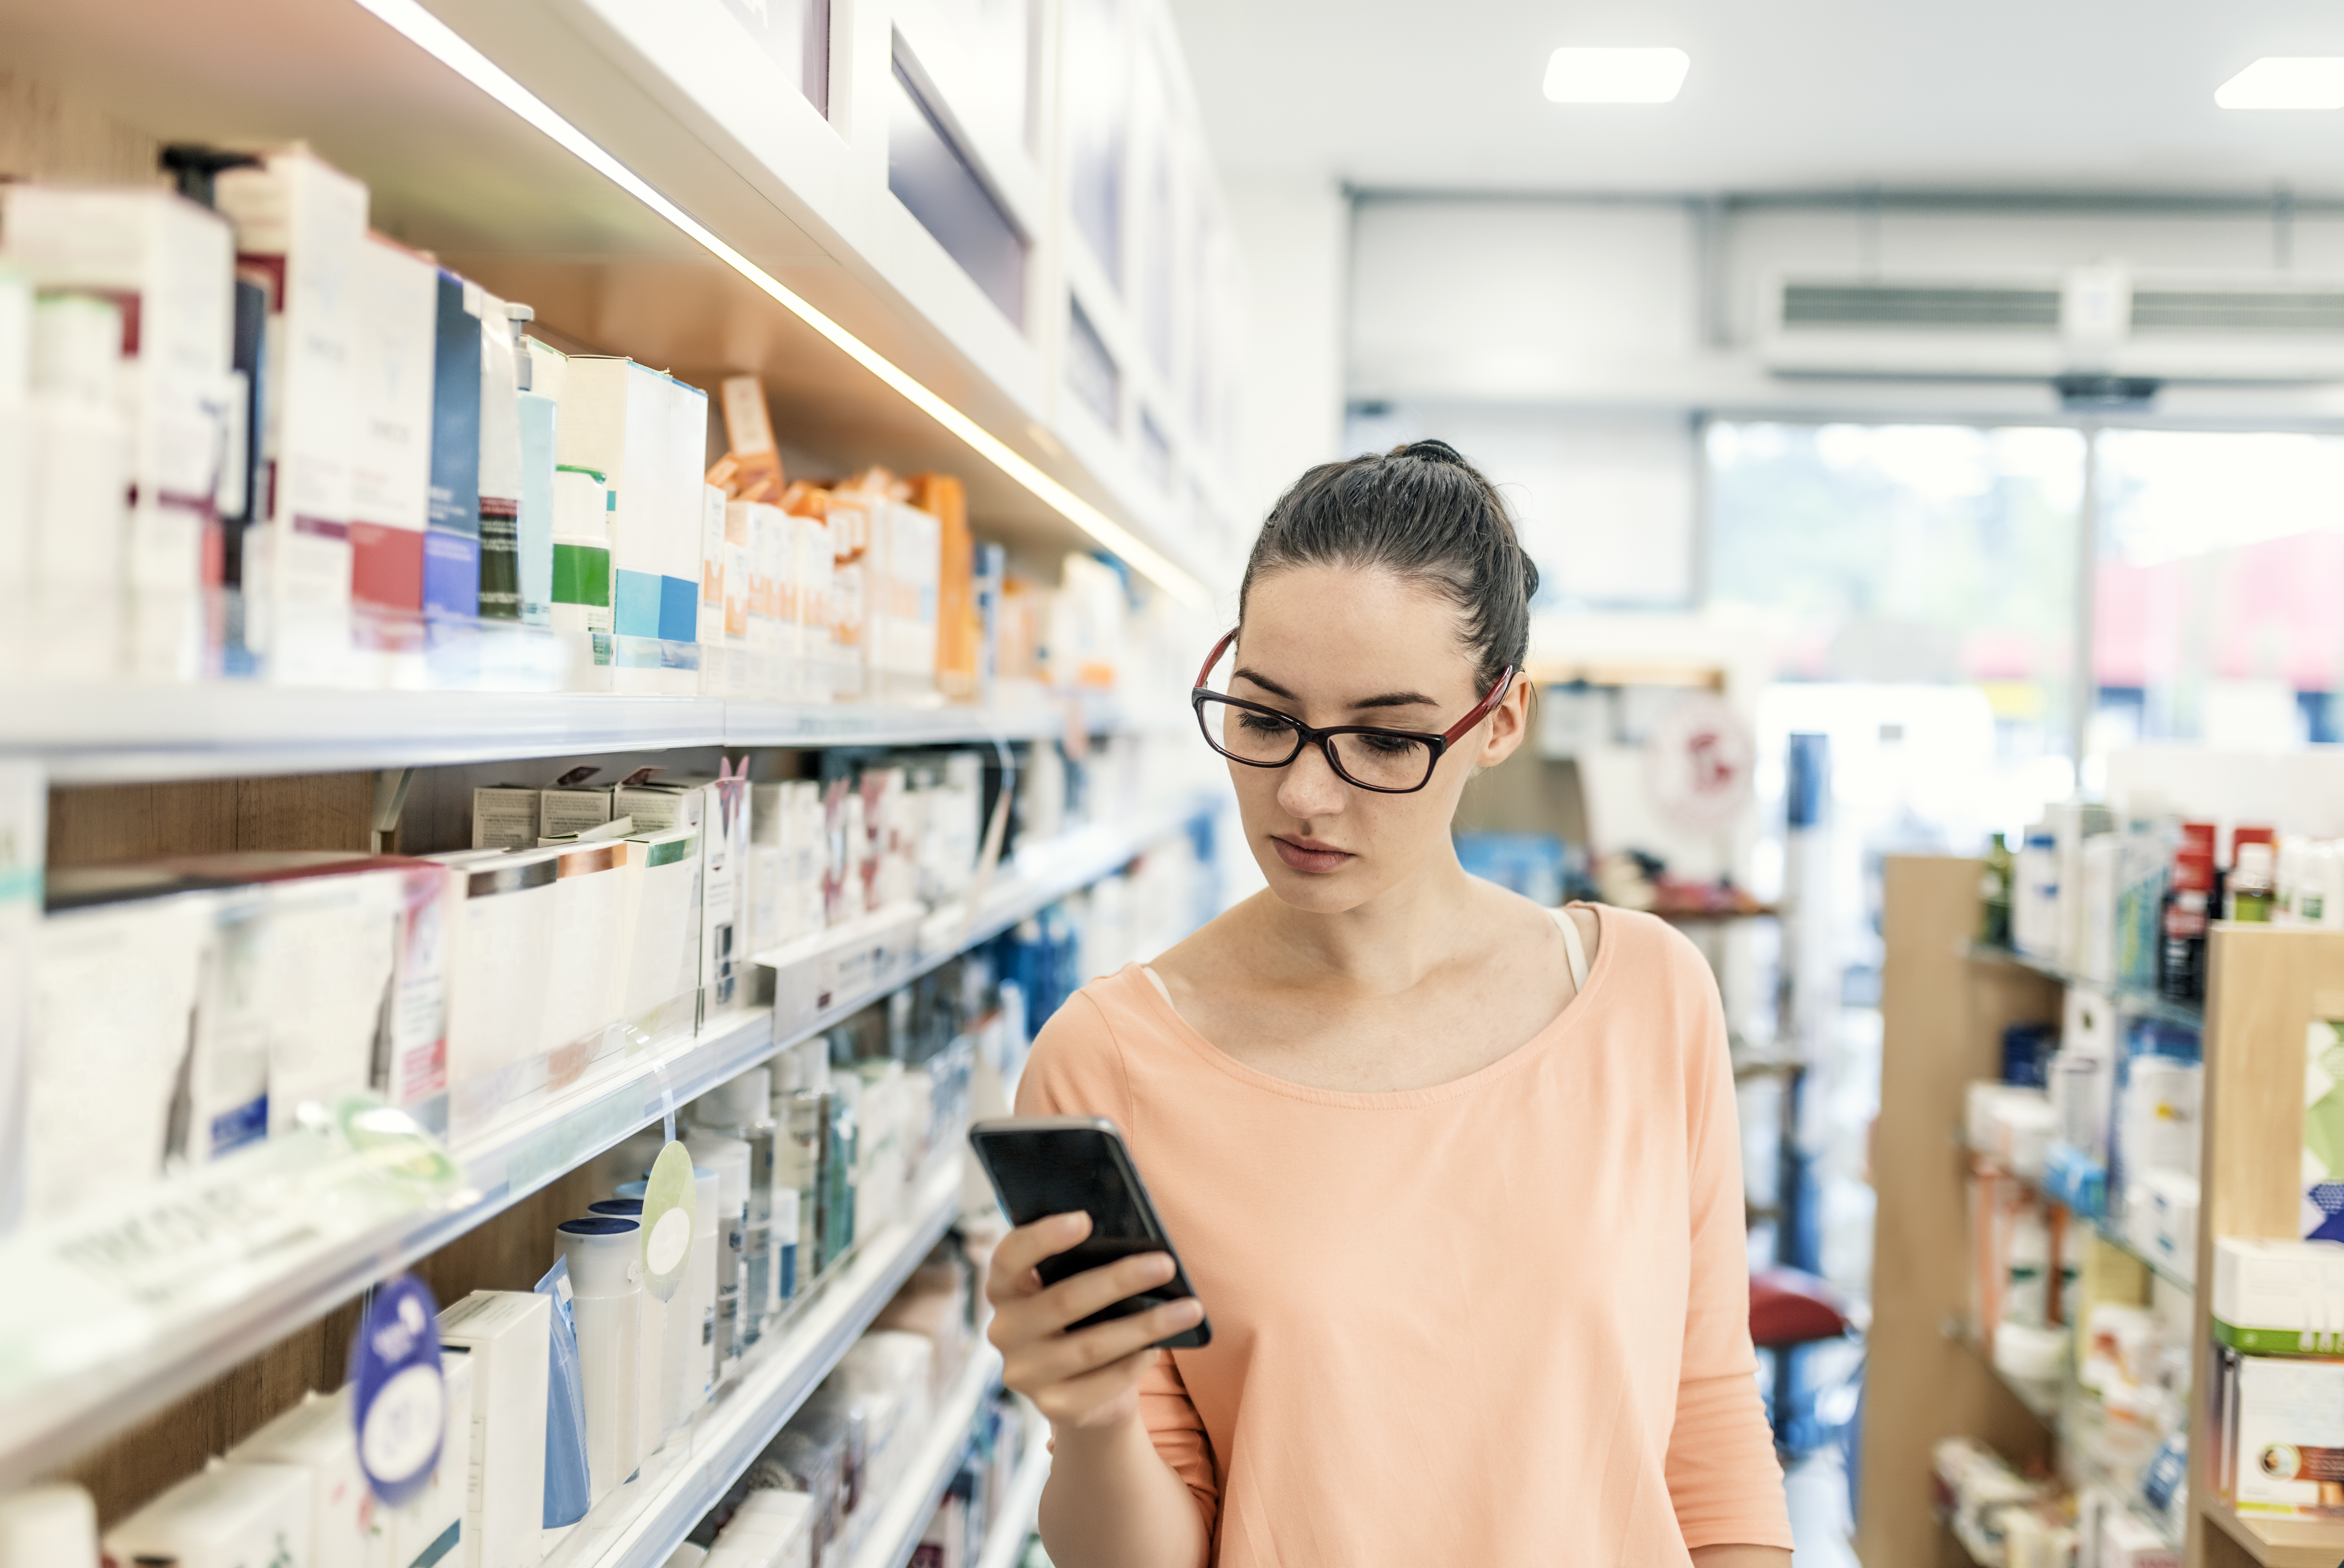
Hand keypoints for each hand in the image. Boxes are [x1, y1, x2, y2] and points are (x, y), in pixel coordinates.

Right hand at [985, 1212, 1207, 1431]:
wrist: (1085, 1396)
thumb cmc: (1084, 1321)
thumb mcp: (1073, 1288)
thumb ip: (1084, 1267)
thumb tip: (1138, 1247)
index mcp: (1004, 1289)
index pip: (1010, 1257)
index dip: (1043, 1237)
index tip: (1085, 1219)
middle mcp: (1004, 1332)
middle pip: (1064, 1300)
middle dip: (1120, 1279)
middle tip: (1166, 1264)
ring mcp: (1025, 1373)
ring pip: (1092, 1345)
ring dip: (1147, 1325)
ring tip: (1190, 1308)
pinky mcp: (1053, 1407)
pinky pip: (1104, 1381)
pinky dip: (1136, 1361)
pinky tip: (1160, 1347)